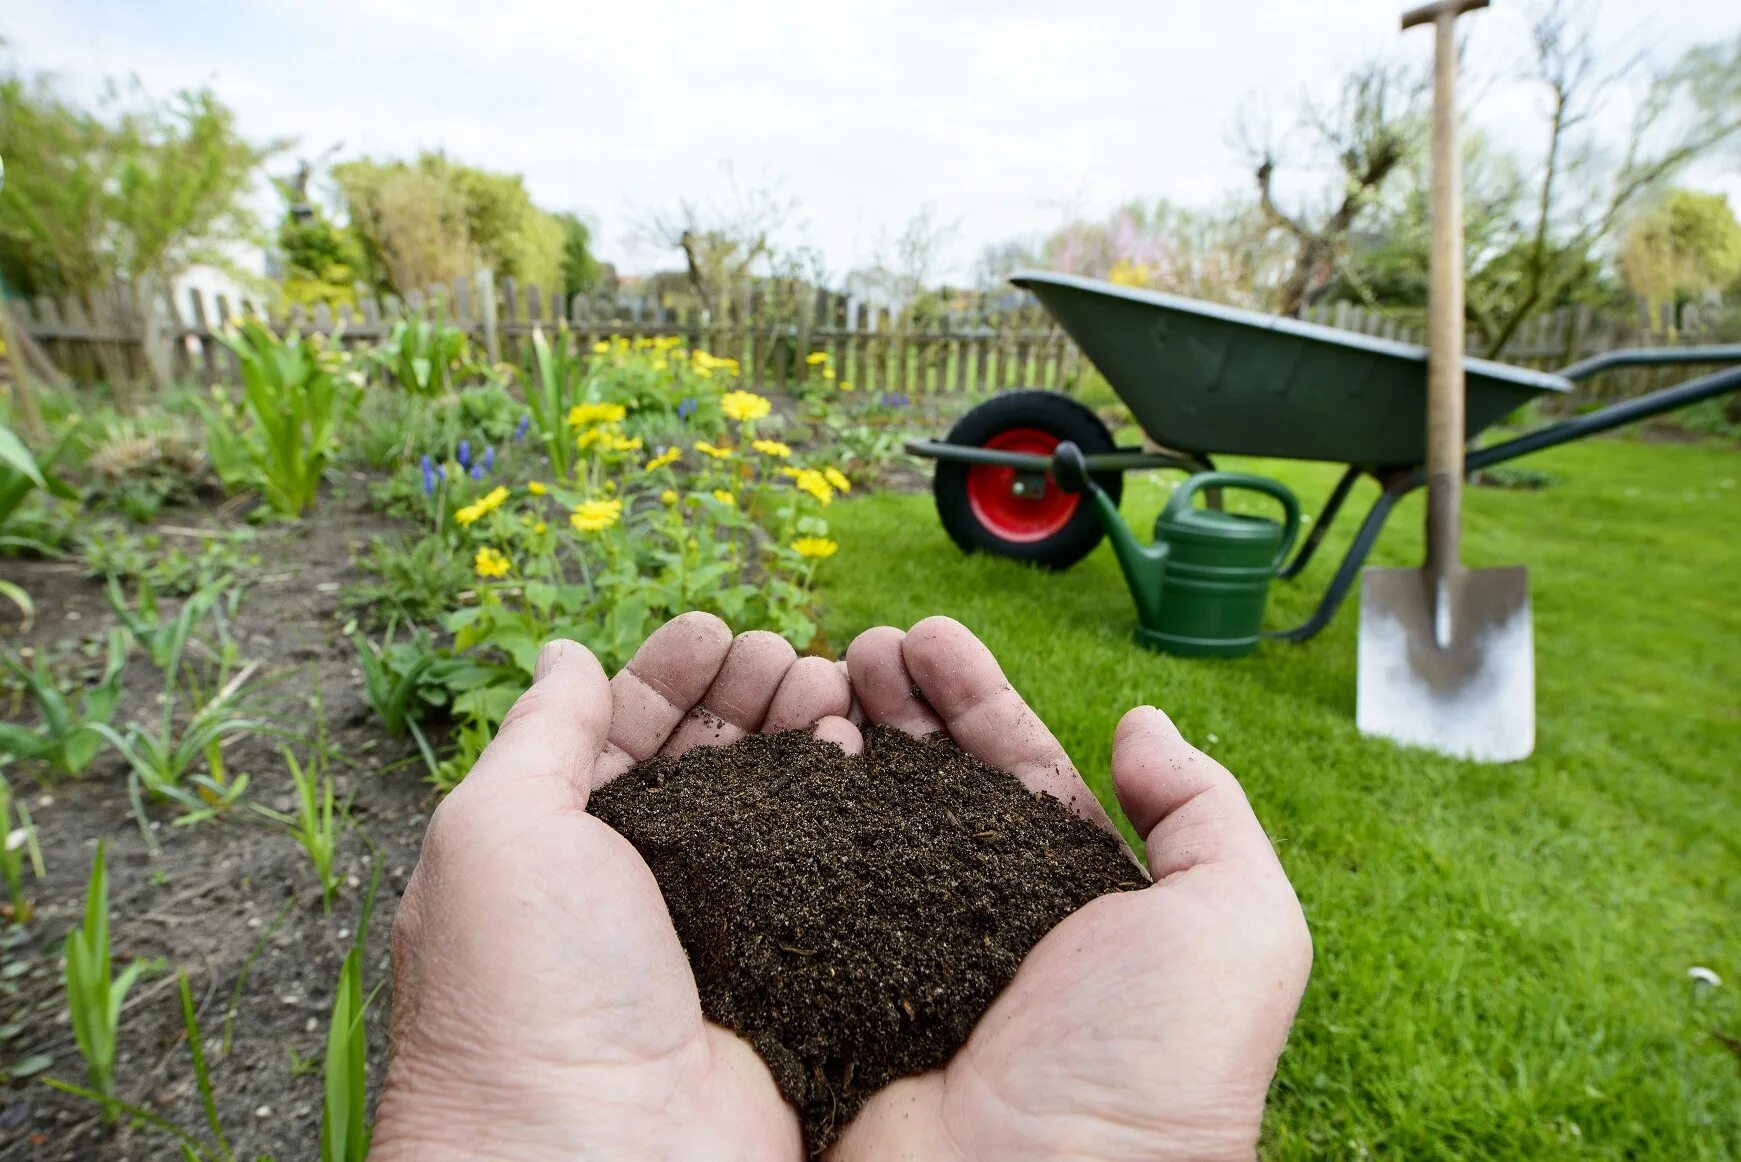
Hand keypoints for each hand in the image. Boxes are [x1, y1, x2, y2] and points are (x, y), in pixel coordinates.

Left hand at [372, 613, 857, 1160]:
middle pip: (704, 761)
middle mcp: (634, 890)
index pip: (618, 734)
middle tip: (788, 654)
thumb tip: (561, 651)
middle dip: (745, 695)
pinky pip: (823, 875)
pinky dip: (844, 812)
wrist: (596, 1159)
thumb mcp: (497, 830)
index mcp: (553, 850)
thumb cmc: (524, 992)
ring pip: (772, 809)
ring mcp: (715, 934)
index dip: (666, 673)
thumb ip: (541, 732)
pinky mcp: (784, 975)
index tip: (717, 628)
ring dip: (800, 737)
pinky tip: (859, 762)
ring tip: (833, 690)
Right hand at [828, 617, 1310, 1160]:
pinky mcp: (827, 992)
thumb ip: (1206, 814)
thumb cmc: (1153, 1072)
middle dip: (897, 702)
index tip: (927, 635)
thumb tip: (1142, 724)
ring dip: (837, 737)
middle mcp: (980, 918)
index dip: (974, 698)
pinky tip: (781, 755)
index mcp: (1071, 899)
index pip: (1015, 769)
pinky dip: (785, 817)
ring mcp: (897, 954)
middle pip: (928, 780)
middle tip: (862, 644)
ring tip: (818, 672)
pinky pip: (798, 887)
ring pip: (858, 819)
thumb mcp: (1236, 927)